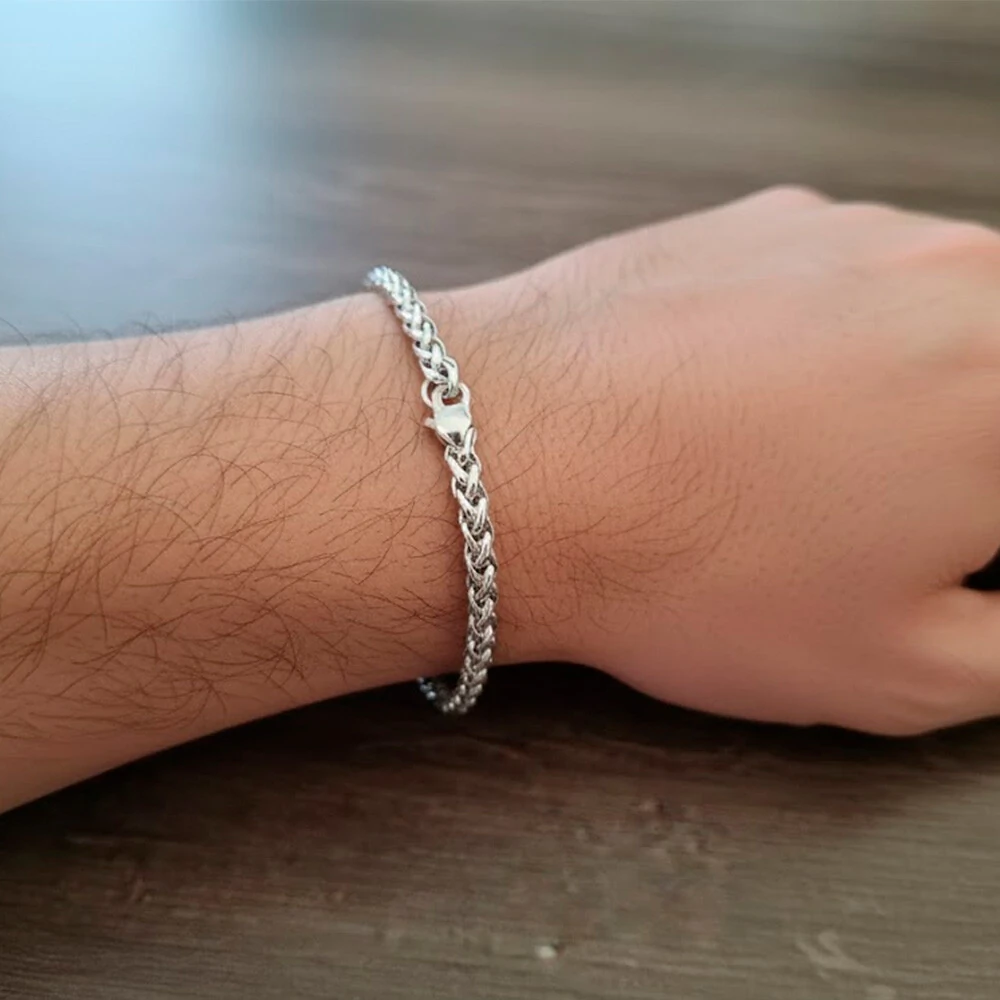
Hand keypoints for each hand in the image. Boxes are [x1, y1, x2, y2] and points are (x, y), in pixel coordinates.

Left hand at [467, 186, 999, 733]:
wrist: (510, 460)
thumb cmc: (697, 570)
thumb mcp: (900, 671)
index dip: (972, 526)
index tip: (936, 551)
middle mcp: (964, 278)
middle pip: (996, 377)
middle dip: (962, 458)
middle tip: (884, 516)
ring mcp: (860, 230)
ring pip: (937, 318)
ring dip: (905, 389)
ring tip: (801, 460)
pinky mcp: (770, 215)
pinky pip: (845, 282)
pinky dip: (829, 339)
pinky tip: (742, 397)